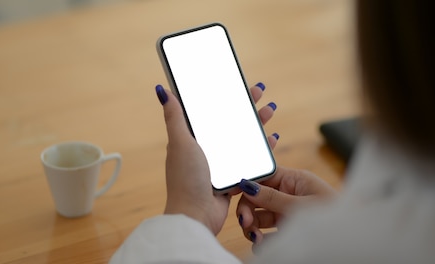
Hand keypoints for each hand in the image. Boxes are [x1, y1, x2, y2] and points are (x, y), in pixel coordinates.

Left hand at [156, 82, 277, 233]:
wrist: (196, 215)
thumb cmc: (185, 180)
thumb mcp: (181, 143)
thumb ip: (174, 117)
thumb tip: (162, 90)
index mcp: (191, 139)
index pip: (211, 111)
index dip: (224, 97)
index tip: (238, 84)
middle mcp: (205, 150)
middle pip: (229, 123)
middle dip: (245, 108)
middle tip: (260, 93)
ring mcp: (220, 165)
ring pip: (242, 140)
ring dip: (257, 126)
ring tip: (269, 112)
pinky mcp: (232, 179)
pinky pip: (250, 160)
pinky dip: (261, 150)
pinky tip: (272, 140)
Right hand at [236, 167, 335, 244]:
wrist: (356, 241)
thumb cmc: (334, 215)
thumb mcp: (301, 205)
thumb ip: (273, 197)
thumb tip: (247, 185)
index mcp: (295, 179)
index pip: (263, 175)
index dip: (247, 183)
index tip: (233, 194)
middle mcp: (289, 193)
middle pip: (256, 197)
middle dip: (248, 210)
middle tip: (246, 224)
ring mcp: (287, 211)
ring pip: (259, 216)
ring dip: (253, 227)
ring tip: (257, 238)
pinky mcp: (288, 227)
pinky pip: (267, 231)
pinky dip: (262, 238)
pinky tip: (263, 244)